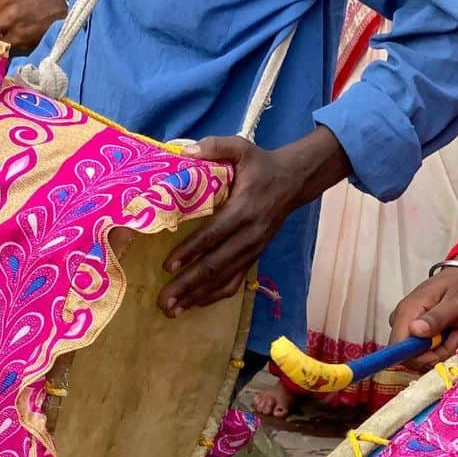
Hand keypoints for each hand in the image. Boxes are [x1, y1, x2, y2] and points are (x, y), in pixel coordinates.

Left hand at [159, 126, 348, 317]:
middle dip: (188, 285)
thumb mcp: (242, 148)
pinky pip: (234, 283)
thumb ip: (215, 146)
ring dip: (196, 297)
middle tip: (164, 300)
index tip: (168, 265)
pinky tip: (193, 304)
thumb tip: (184, 151)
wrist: (293, 181)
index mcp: (243, 209)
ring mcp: (252, 250)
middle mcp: (249, 236)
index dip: (190, 251)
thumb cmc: (261, 165)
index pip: (214, 235)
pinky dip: (213, 296)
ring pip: (223, 280)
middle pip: (215, 266)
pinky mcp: (253, 258)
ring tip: (172, 310)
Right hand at [388, 261, 457, 370]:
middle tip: (455, 336)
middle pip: (409, 355)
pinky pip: (424, 351)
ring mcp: (407, 326)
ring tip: (455, 330)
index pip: (397, 348)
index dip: (418, 357)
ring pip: (419, 355)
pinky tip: (450, 331)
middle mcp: (401, 320)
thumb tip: (415, 330)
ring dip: (442, 349)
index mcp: (407, 311)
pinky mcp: (414, 332)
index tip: (439, 351)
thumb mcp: (457, 301)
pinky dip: (441, 346)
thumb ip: (437, 317)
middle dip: (436, 352)